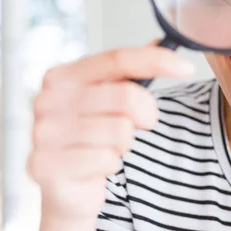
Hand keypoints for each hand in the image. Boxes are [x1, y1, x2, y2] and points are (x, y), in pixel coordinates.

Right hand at [27, 42, 194, 220]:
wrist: (63, 189)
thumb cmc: (89, 139)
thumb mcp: (107, 100)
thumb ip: (129, 72)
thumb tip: (160, 42)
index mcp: (61, 77)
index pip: (117, 58)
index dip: (156, 60)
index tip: (186, 68)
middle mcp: (47, 100)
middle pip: (125, 95)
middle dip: (146, 114)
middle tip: (141, 125)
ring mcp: (43, 133)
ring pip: (120, 130)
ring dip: (124, 144)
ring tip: (107, 148)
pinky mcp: (45, 165)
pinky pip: (106, 160)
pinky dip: (111, 165)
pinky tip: (96, 168)